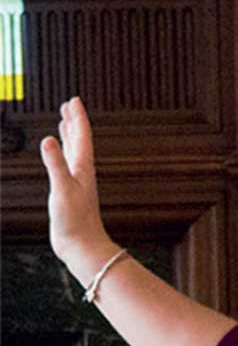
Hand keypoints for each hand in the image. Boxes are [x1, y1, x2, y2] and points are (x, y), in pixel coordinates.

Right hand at [40, 96, 114, 277]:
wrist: (81, 246)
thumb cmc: (74, 221)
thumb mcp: (61, 189)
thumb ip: (55, 164)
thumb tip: (47, 139)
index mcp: (82, 168)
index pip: (81, 137)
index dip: (77, 118)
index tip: (74, 100)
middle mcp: (81, 172)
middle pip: (79, 140)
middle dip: (74, 121)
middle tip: (69, 104)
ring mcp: (75, 182)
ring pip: (73, 152)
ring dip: (69, 135)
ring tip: (64, 122)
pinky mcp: (68, 192)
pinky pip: (66, 166)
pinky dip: (61, 154)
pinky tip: (57, 154)